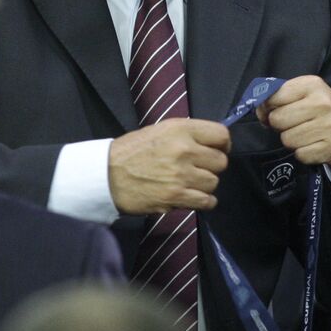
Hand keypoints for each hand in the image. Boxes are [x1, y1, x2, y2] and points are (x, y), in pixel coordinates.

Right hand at [108, 119, 230, 214]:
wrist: (106, 175)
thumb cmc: (132, 151)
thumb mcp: (160, 130)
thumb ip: (187, 135)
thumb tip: (212, 144)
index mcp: (180, 129)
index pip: (221, 134)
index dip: (223, 144)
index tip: (217, 150)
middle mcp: (184, 150)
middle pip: (221, 161)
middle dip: (212, 167)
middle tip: (198, 169)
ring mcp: (181, 175)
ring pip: (214, 182)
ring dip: (205, 185)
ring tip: (189, 183)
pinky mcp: (176, 196)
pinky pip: (207, 201)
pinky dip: (203, 201)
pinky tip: (193, 197)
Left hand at [256, 75, 330, 173]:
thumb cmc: (329, 115)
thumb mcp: (310, 96)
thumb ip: (283, 98)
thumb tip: (258, 109)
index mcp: (313, 84)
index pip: (273, 97)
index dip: (268, 109)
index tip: (276, 113)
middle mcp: (323, 101)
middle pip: (277, 120)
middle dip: (282, 128)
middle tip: (297, 127)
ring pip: (288, 140)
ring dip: (295, 143)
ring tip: (310, 137)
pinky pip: (301, 155)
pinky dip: (306, 155)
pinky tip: (318, 148)